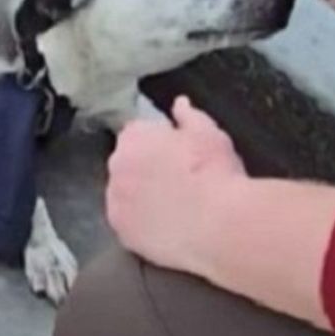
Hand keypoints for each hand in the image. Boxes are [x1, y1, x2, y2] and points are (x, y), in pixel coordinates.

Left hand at [105, 96, 247, 274]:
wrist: (219, 224)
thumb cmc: (216, 173)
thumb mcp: (209, 134)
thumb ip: (190, 116)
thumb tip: (180, 103)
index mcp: (133, 137)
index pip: (137, 134)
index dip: (159, 145)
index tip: (178, 157)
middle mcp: (115, 166)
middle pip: (127, 165)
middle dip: (146, 170)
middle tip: (178, 183)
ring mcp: (115, 200)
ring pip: (125, 196)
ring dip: (141, 199)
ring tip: (175, 209)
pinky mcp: (121, 232)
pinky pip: (128, 225)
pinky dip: (143, 226)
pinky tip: (167, 229)